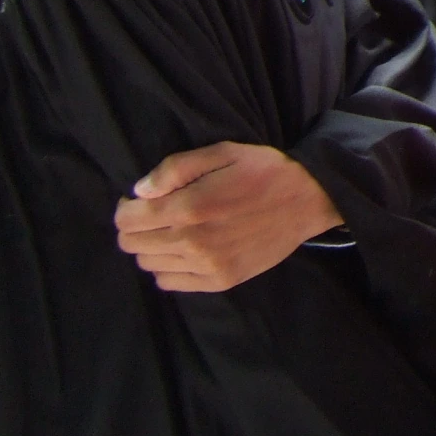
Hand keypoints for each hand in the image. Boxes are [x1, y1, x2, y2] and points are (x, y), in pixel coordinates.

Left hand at [114, 142, 341, 292]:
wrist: (309, 200)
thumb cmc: (265, 171)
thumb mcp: (223, 152)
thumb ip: (176, 168)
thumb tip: (140, 191)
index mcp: (189, 206)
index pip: (127, 220)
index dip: (126, 208)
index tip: (139, 200)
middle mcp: (192, 241)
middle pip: (132, 245)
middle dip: (134, 228)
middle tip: (154, 215)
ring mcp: (206, 265)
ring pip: (149, 264)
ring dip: (151, 247)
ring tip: (172, 231)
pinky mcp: (220, 280)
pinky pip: (170, 283)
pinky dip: (168, 268)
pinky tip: (185, 251)